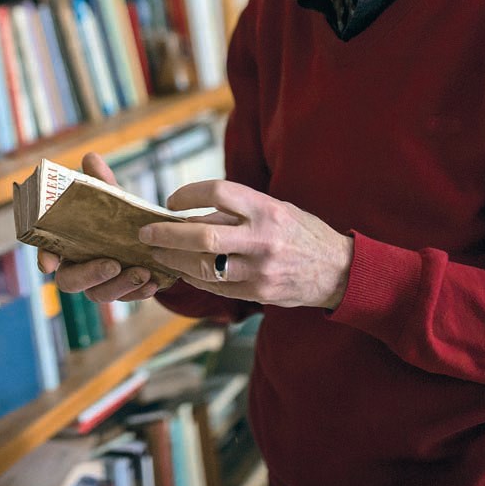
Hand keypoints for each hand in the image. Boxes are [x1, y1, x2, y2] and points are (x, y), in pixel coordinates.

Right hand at [36, 152, 160, 302]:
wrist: (145, 234)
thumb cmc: (116, 215)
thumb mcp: (110, 197)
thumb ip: (100, 182)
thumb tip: (91, 158)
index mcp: (66, 244)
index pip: (47, 253)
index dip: (45, 258)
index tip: (49, 264)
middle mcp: (78, 267)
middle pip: (70, 281)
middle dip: (90, 275)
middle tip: (112, 265)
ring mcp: (98, 283)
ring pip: (99, 295)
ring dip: (120, 286)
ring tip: (142, 272)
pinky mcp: (121, 292)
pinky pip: (125, 299)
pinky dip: (138, 293)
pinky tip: (154, 282)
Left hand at [139, 180, 353, 309]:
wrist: (338, 270)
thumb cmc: (300, 232)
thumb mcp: (274, 209)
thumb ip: (235, 212)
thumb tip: (189, 215)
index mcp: (266, 209)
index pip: (216, 192)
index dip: (187, 194)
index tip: (171, 201)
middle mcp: (262, 239)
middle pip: (202, 235)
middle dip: (166, 234)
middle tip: (146, 233)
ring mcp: (259, 270)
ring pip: (202, 266)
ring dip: (174, 259)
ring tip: (158, 253)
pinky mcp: (257, 293)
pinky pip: (215, 286)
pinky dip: (193, 278)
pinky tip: (183, 270)